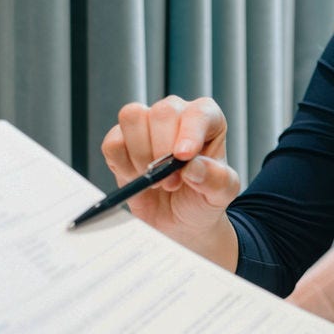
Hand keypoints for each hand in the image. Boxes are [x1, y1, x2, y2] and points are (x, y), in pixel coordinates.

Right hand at [99, 96, 241, 264]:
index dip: (189, 132)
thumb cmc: (203, 199)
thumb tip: (193, 166)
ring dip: (141, 155)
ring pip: (132, 117)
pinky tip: (137, 178)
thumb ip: (216, 179)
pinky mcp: (120, 141)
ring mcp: (146, 124)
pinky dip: (122, 164)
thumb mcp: (221, 194)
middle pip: (162, 112)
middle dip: (163, 151)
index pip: (198, 113)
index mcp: (207, 120)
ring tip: (156, 181)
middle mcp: (176, 115)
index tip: (183, 157)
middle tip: (172, 182)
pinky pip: (113, 142)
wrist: (179, 221)